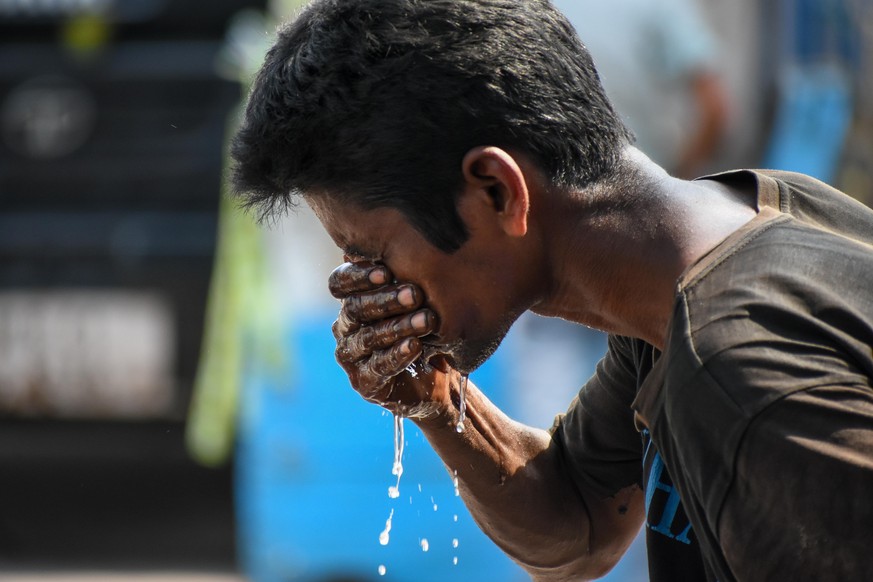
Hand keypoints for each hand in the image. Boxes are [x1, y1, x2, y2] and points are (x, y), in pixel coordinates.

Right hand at [328, 261, 452, 414]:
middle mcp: (346, 326)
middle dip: (386, 300)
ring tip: (426, 320)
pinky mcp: (364, 382)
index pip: (340, 283)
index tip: (386, 271)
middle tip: (416, 293)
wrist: (437, 376)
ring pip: (368, 338)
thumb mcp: (417, 296)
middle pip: (355, 309)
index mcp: (352, 299)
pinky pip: (377, 367)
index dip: (358, 276)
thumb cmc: (424, 326)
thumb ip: (402, 271)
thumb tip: (400, 233)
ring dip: (398, 327)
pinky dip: (397, 355)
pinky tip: (416, 346)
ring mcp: (351, 356)